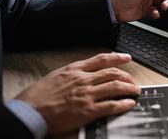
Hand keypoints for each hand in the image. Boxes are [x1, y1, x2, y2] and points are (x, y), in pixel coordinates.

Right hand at [16, 53, 140, 134]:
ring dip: (129, 89)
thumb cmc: (39, 95)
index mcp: (75, 70)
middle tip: (133, 80)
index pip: (101, 59)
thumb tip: (83, 72)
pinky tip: (129, 104)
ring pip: (115, 87)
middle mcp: (83, 79)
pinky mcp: (88, 110)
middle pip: (112, 73)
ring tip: (136, 91)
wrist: (30, 110)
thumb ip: (72, 73)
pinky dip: (123, 104)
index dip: (117, 57)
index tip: (126, 58)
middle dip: (126, 76)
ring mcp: (87, 94)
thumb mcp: (56, 76)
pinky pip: (111, 105)